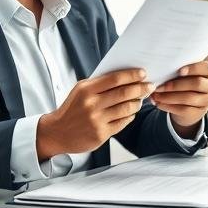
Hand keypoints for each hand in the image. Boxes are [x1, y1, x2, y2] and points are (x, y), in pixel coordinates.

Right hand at [37, 68, 152, 159]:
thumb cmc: (72, 108)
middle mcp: (92, 105)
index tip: (143, 73)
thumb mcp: (81, 91)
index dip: (132, 75)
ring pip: (127, 108)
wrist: (57, 133)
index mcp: (86, 90)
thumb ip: (100, 83)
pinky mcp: (101, 134)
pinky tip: (131, 112)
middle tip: (150, 86)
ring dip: (138, 102)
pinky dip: (130, 115)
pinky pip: (123, 122)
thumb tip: (127, 76)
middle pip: (124, 93)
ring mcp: (97, 120)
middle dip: (141, 88)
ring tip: (140, 99)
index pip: (115, 79)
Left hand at [151, 61, 207, 134]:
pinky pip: (183, 110)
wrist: (190, 104)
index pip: (205, 68)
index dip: (193, 69)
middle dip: (176, 85)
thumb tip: (161, 69)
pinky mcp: (199, 113)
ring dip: (169, 97)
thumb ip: (179, 71)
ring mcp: (207, 101)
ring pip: (188, 98)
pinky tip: (158, 103)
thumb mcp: (186, 75)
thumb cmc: (186, 83)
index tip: (179, 71)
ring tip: (155, 95)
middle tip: (159, 86)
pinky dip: (168, 106)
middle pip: (196, 84)